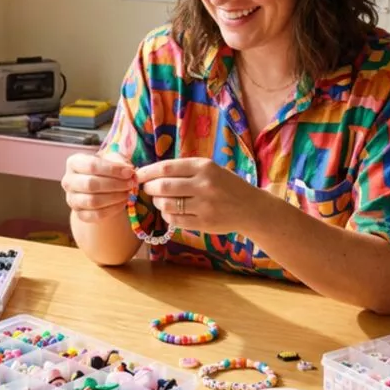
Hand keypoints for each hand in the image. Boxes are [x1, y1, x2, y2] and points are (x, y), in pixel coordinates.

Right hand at [61, 152, 135, 222]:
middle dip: (115, 184)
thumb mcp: (113, 159)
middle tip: (131, 183)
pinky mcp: (79, 214)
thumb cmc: (106, 169)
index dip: (113, 169)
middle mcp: (68, 181)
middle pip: (91, 184)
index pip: (92, 165)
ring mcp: (72, 199)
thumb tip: (128, 170)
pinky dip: (113, 209)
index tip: (129, 172)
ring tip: (128, 192)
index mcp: (74, 162)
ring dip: (115, 197)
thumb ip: (120, 161)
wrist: (101, 187)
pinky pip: (96, 215)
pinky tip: (123, 202)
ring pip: (93, 201)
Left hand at [135, 158, 261, 234]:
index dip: (148, 172)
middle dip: (149, 188)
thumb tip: (152, 172)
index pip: (167, 168)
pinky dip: (167, 216)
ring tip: (159, 200)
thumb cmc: (227, 186)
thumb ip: (186, 170)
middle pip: (163, 186)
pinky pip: (175, 220)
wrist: (250, 208)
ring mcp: (204, 206)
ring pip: (167, 205)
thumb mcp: (211, 169)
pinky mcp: (204, 223)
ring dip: (157, 202)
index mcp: (204, 167)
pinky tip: (170, 212)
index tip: (138, 175)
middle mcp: (204, 185)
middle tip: (147, 189)